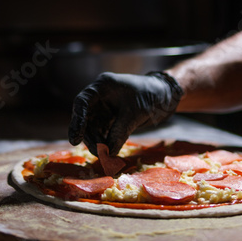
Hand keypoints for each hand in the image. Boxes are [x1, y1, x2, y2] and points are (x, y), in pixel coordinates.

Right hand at [68, 71, 182, 155]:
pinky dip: (104, 140)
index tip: (75, 139)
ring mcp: (104, 105)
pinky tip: (107, 151)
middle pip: (85, 116)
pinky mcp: (111, 115)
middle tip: (96, 152)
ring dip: (96, 140)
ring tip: (103, 154)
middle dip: (89, 135)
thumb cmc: (151, 96)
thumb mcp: (134, 114)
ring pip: (92, 125)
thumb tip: (107, 153)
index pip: (82, 102)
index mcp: (103, 86)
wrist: (165, 95)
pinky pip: (102, 129)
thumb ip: (119, 132)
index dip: (77, 121)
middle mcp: (100, 95)